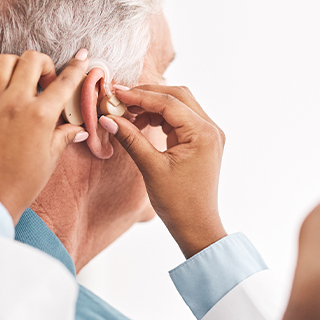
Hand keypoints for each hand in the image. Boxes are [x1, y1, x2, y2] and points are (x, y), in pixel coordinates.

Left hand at [0, 50, 89, 223]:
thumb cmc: (22, 182)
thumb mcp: (50, 158)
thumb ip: (63, 136)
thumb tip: (77, 128)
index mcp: (41, 116)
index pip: (65, 81)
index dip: (77, 66)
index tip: (82, 56)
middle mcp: (16, 103)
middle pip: (31, 59)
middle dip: (43, 64)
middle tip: (45, 81)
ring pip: (3, 62)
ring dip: (16, 67)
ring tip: (20, 84)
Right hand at [99, 85, 226, 257]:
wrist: (196, 226)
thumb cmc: (178, 202)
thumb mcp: (151, 168)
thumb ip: (131, 139)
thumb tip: (108, 118)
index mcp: (203, 133)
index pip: (169, 102)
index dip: (140, 96)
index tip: (116, 93)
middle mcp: (210, 129)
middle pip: (177, 96)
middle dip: (147, 95)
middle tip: (120, 99)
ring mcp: (208, 134)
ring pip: (179, 105)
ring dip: (154, 105)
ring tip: (128, 114)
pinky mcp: (202, 141)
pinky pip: (180, 119)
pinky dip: (161, 117)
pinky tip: (142, 123)